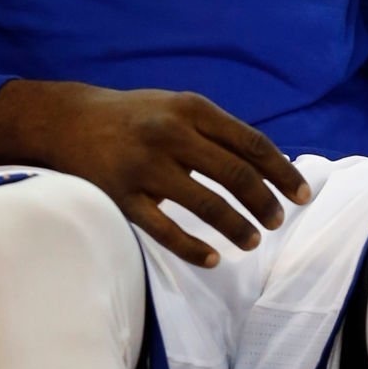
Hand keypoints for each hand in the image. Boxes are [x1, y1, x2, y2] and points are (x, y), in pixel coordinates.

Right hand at [0, 80, 310, 267]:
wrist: (63, 120)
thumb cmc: (134, 118)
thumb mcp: (177, 108)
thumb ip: (218, 133)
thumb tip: (270, 167)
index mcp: (192, 109)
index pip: (252, 144)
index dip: (283, 172)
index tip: (304, 195)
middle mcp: (171, 134)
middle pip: (236, 175)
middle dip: (266, 203)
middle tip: (279, 222)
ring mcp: (145, 166)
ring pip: (207, 205)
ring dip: (238, 228)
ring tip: (253, 242)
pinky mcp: (121, 196)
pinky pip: (165, 230)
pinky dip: (194, 249)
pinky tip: (214, 259)